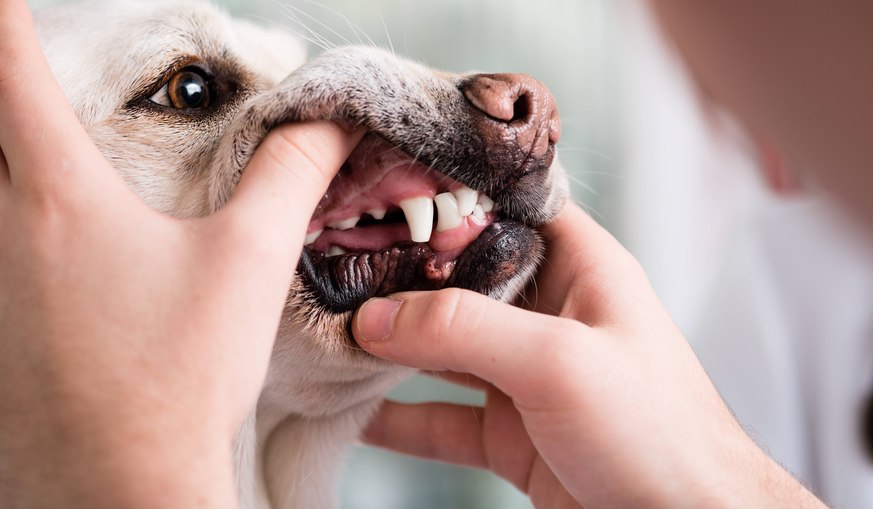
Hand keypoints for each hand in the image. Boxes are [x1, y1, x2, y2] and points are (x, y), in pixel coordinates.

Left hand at [0, 2, 361, 506]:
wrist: (125, 482)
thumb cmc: (182, 374)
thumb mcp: (250, 260)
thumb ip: (292, 173)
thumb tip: (331, 120)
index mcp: (61, 197)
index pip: (9, 72)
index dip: (7, 18)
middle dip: (2, 86)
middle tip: (20, 66)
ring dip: (6, 157)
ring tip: (39, 149)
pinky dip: (9, 219)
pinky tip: (50, 256)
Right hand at [353, 202, 826, 508]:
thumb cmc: (661, 435)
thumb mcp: (559, 361)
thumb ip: (465, 329)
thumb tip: (376, 317)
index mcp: (582, 269)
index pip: (509, 208)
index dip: (452, 195)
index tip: (385, 187)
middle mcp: (552, 315)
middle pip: (462, 280)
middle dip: (402, 275)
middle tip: (335, 265)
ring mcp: (528, 376)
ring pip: (444, 349)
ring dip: (391, 347)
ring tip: (331, 336)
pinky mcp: (513, 433)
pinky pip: (441, 417)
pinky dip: (399, 418)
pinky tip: (356, 413)